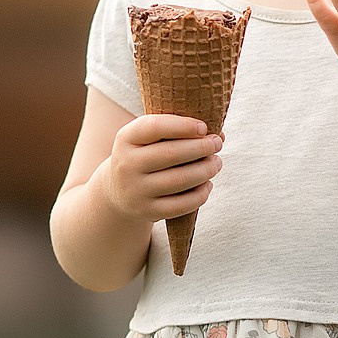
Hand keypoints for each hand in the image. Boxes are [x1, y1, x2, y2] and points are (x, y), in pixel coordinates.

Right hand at [94, 114, 221, 224]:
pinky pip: (181, 205)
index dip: (183, 126)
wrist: (117, 190)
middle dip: (201, 147)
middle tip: (216, 143)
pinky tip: (207, 184)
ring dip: (205, 170)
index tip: (204, 127)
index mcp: (126, 138)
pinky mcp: (147, 211)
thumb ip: (178, 131)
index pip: (155, 127)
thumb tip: (220, 135)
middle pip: (171, 154)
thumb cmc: (144, 155)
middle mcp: (127, 164)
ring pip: (179, 180)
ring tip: (216, 163)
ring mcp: (136, 190)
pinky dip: (200, 194)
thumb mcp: (149, 139)